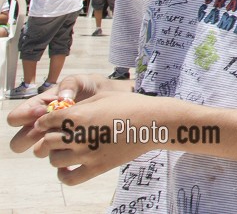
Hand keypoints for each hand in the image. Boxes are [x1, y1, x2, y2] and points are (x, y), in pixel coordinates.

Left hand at [11, 78, 158, 184]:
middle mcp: (77, 136)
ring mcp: (86, 153)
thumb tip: (62, 114)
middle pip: (47, 142)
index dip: (44, 123)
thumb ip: (79, 106)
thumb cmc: (130, 104)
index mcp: (77, 115)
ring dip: (56, 155)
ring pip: (55, 160)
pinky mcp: (97, 167)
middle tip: (56, 138)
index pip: (45, 122)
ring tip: (65, 151)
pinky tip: (66, 169)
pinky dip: (63, 175)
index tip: (47, 124)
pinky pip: (69, 178)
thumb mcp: (103, 96)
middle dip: (48, 139)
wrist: (153, 122)